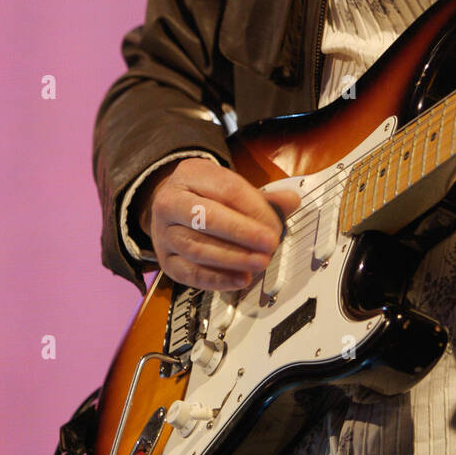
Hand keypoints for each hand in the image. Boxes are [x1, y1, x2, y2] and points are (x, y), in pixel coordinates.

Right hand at [138, 157, 300, 291]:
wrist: (170, 204)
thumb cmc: (206, 195)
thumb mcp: (230, 185)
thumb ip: (262, 197)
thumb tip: (291, 201)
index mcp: (191, 174)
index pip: (226, 190)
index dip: (254, 209)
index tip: (275, 224)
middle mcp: (171, 202)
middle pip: (207, 218)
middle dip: (242, 233)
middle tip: (270, 244)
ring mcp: (164, 233)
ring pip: (197, 248)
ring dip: (233, 259)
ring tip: (260, 263)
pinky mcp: (165, 260)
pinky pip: (190, 273)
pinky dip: (217, 279)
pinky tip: (240, 279)